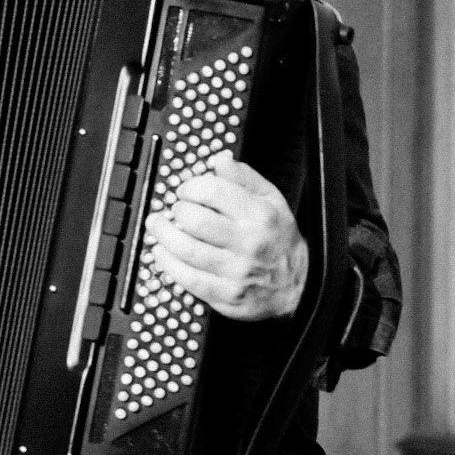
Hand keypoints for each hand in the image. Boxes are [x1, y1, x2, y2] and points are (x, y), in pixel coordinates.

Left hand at [143, 156, 307, 320]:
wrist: (298, 286)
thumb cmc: (280, 240)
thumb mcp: (272, 200)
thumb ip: (244, 177)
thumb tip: (219, 159)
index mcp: (259, 215)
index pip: (213, 191)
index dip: (191, 186)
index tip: (186, 190)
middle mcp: (248, 242)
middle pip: (195, 219)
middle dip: (177, 209)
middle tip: (175, 209)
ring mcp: (235, 271)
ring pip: (186, 249)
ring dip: (163, 234)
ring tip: (156, 225)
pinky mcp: (225, 294)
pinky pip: (187, 278)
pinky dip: (167, 263)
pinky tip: (161, 252)